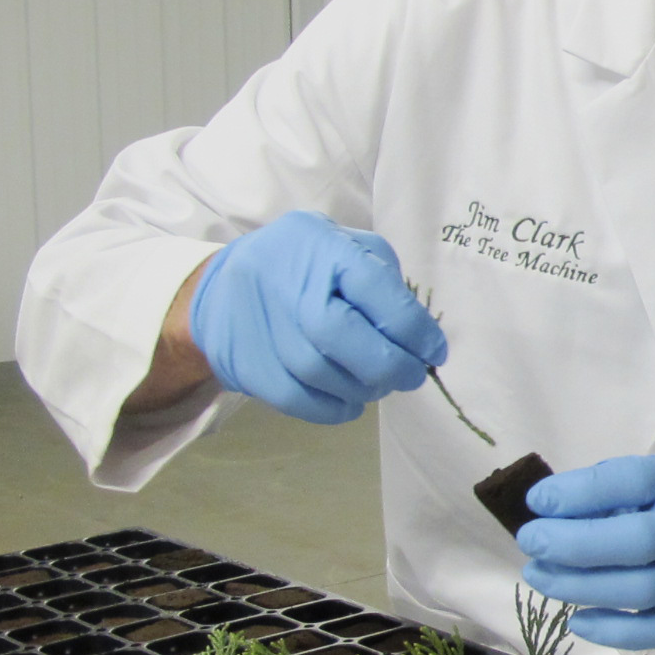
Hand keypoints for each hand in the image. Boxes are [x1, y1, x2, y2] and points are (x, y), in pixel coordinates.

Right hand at [187, 211, 444, 424]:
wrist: (220, 288)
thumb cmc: (305, 266)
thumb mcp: (346, 247)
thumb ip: (385, 281)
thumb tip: (418, 335)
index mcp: (321, 245)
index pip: (374, 286)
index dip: (413, 327)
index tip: (434, 352)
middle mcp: (285, 281)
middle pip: (340, 334)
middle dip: (390, 365)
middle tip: (413, 377)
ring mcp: (261, 323)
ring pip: (320, 373)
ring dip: (364, 389)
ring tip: (380, 385)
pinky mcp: (247, 363)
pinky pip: (296, 399)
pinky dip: (333, 409)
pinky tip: (351, 402)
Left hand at [517, 454, 654, 648]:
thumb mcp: (641, 482)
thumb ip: (600, 490)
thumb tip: (544, 509)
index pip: (634, 481)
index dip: (582, 492)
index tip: (538, 501)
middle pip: (642, 541)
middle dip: (576, 544)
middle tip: (531, 542)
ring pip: (644, 591)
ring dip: (582, 587)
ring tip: (540, 575)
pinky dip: (613, 631)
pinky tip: (576, 621)